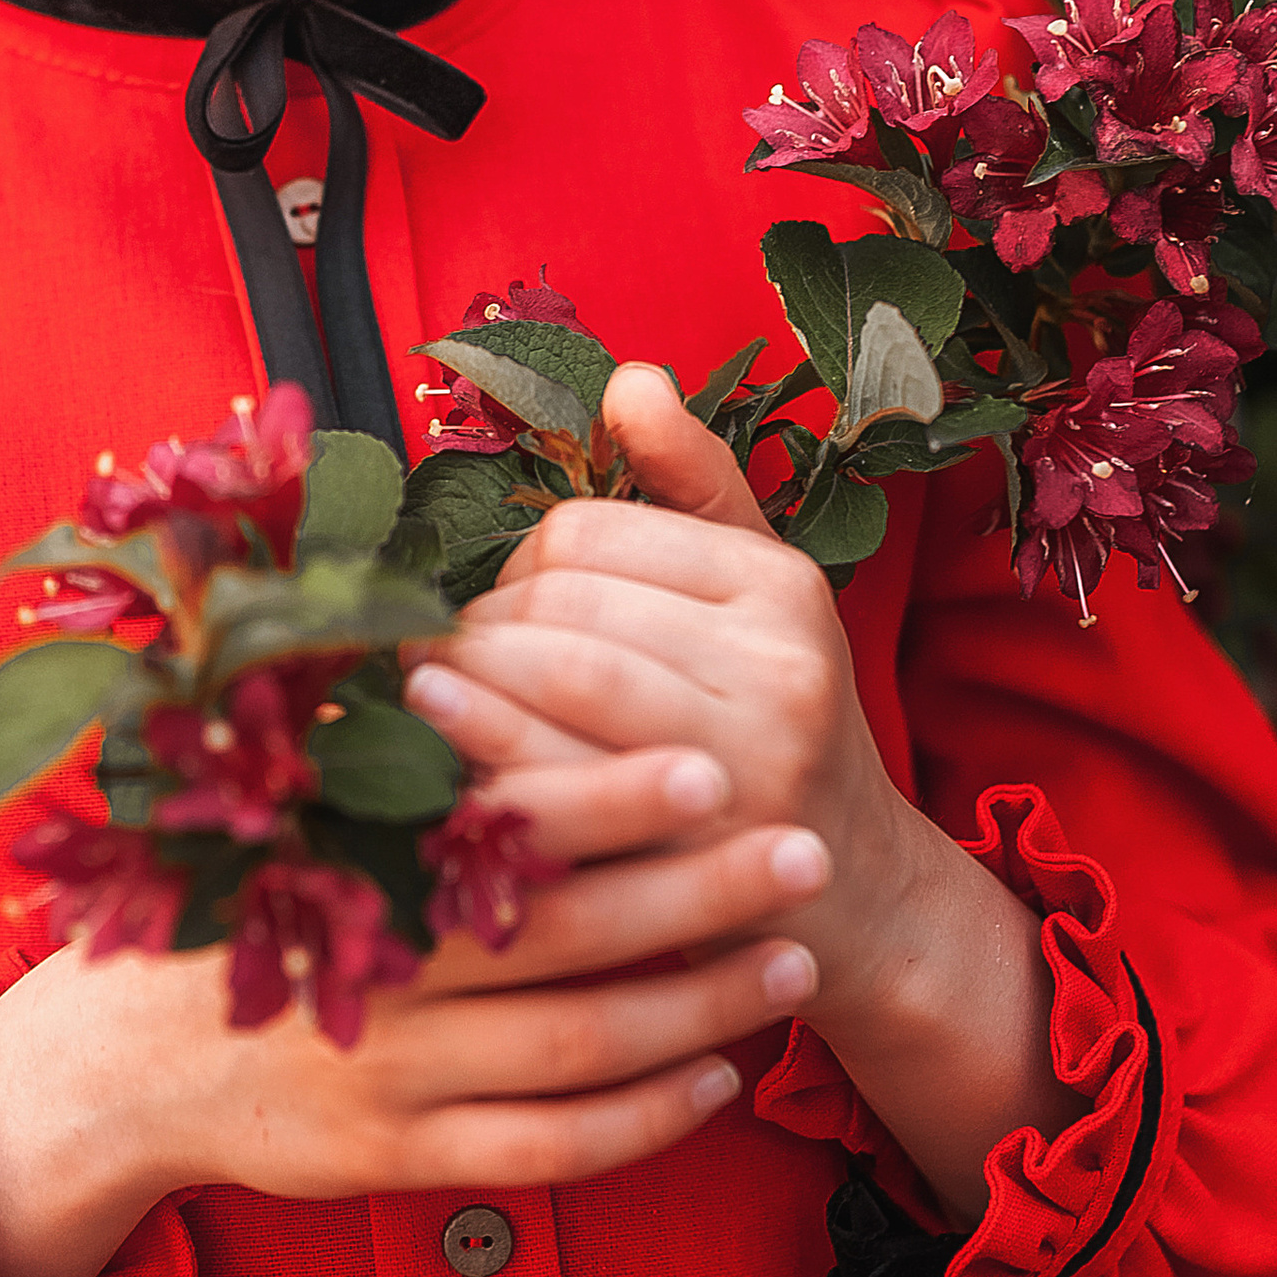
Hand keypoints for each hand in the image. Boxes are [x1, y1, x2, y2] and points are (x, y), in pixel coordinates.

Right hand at [0, 730, 802, 1276]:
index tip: (709, 757)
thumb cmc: (218, 902)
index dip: (608, 796)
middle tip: (803, 846)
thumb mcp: (269, 806)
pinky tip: (714, 1081)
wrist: (113, 1066)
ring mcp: (390, 1076)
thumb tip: (474, 638)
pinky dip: (639, 1122)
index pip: (502, 823)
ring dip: (696, 1008)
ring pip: (575, 1053)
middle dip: (693, 892)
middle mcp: (374, 974)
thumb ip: (370, 743)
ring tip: (793, 962)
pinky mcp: (399, 1159)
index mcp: (347, 864)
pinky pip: (544, 1151)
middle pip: (564, 940)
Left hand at [403, 362, 930, 1044]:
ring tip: (426, 692)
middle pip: (563, 602)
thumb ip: (693, 486)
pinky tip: (444, 752)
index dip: (515, 566)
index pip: (585, 532)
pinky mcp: (702, 845)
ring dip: (466, 684)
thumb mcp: (756, 599)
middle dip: (480, 629)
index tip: (504, 610)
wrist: (851, 897)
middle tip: (445, 659)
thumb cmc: (773, 728)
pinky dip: (484, 757)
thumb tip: (630, 379)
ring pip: (559, 677)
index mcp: (777, 583)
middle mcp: (778, 660)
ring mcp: (746, 755)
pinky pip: (560, 778)